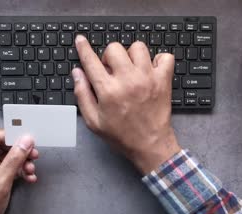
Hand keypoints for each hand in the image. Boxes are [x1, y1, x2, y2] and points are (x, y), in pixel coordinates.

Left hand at [0, 129, 38, 213]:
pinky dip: (20, 171)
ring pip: (8, 157)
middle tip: (35, 156)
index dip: (13, 137)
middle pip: (3, 146)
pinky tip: (29, 177)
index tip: (30, 141)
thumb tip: (26, 140)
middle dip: (20, 152)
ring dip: (22, 163)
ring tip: (31, 170)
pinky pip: (9, 168)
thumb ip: (14, 159)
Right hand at [73, 35, 180, 173]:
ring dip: (131, 55)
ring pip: (138, 47)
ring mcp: (147, 78)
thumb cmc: (121, 135)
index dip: (83, 47)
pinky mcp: (163, 80)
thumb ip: (82, 94)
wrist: (150, 145)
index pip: (91, 60)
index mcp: (108, 91)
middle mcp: (128, 80)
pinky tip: (150, 70)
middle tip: (111, 69)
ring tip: (131, 69)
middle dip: (109, 56)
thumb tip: (77, 72)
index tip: (81, 40)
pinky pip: (164, 57)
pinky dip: (158, 60)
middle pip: (114, 48)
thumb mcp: (93, 121)